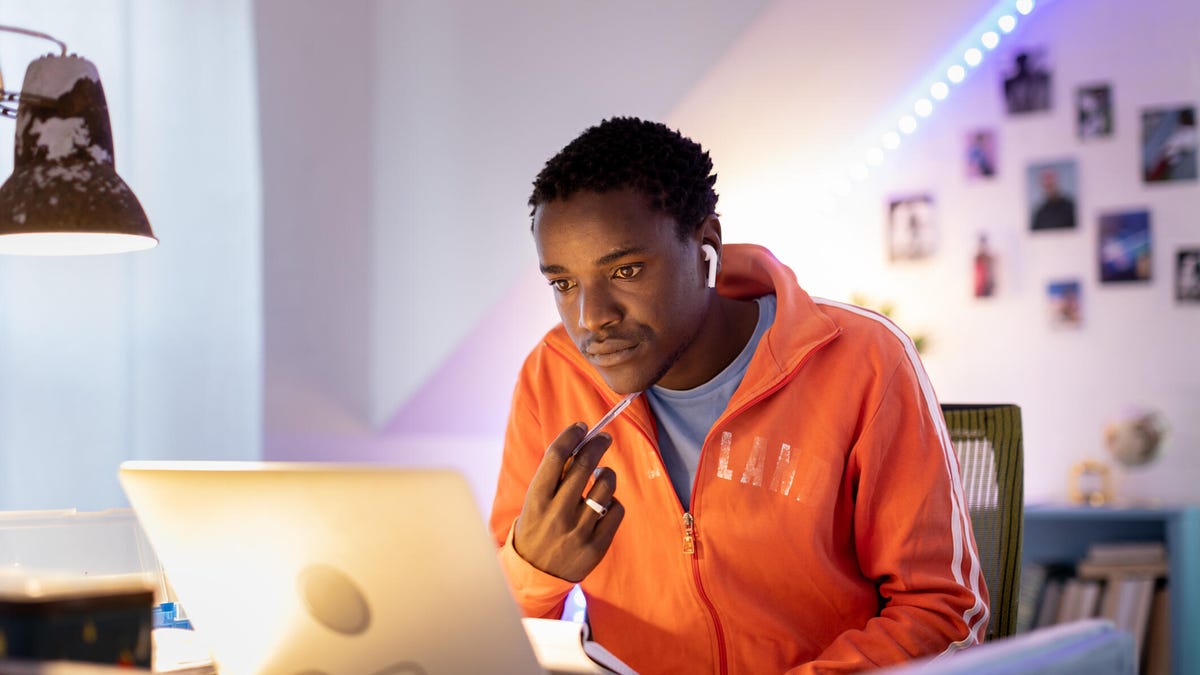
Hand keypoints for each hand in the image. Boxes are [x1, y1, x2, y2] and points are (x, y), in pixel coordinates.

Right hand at [512, 423, 624, 581]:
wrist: (535, 573)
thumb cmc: (537, 526)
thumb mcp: (534, 501)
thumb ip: (553, 476)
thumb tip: (580, 443)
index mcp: (537, 499)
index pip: (556, 456)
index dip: (571, 435)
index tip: (581, 427)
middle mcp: (557, 513)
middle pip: (584, 465)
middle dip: (597, 445)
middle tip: (603, 439)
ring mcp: (578, 530)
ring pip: (605, 486)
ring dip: (607, 474)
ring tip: (602, 476)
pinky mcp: (596, 546)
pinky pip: (616, 510)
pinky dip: (613, 502)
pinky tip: (605, 504)